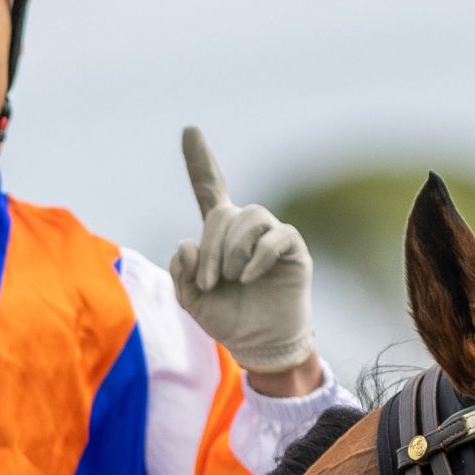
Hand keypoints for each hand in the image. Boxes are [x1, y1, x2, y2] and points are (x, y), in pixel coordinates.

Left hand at [169, 128, 317, 383]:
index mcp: (219, 235)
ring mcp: (270, 236)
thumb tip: (187, 243)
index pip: (209, 189)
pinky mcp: (292, 249)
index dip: (199, 161)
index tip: (190, 129)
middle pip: (222, 213)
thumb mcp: (192, 300)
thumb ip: (181, 273)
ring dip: (232, 250)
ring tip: (232, 279)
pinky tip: (249, 277)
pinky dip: (257, 256)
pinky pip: (276, 236)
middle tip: (209, 282)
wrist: (261, 345)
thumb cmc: (228, 321)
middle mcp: (245, 228)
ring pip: (249, 218)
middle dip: (210, 247)